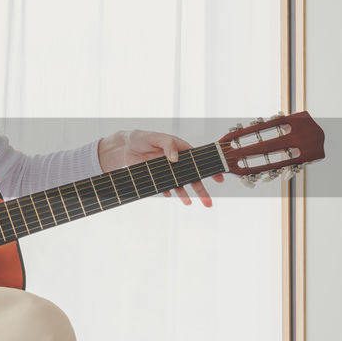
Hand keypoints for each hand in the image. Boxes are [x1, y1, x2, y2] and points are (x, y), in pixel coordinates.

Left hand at [97, 130, 224, 207]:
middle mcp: (176, 161)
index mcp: (180, 149)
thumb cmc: (141, 138)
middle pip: (191, 176)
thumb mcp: (155, 137)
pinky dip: (168, 192)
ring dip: (185, 194)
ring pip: (179, 184)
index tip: (218, 178)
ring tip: (188, 203)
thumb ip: (167, 144)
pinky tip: (169, 195)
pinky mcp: (157, 177)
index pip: (198, 160)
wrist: (123, 148)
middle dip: (200, 189)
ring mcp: (167, 171)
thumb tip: (175, 158)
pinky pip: (165, 187)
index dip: (209, 169)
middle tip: (208, 201)